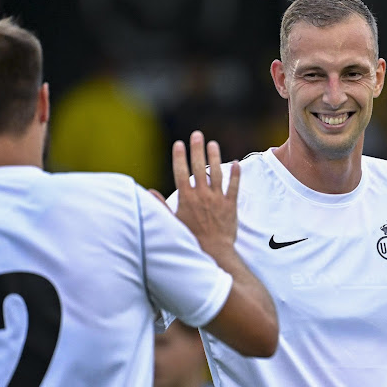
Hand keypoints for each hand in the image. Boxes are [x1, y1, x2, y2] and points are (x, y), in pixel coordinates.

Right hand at [172, 130, 239, 253]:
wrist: (213, 251)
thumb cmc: (190, 239)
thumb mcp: (172, 222)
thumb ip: (161, 206)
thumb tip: (150, 192)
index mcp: (186, 198)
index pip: (181, 172)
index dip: (179, 157)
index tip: (179, 143)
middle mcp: (202, 195)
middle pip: (199, 167)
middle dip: (197, 149)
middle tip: (197, 135)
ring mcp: (217, 199)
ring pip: (217, 173)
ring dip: (215, 157)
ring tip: (213, 144)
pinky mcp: (230, 205)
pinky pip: (234, 186)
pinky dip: (235, 175)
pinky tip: (236, 163)